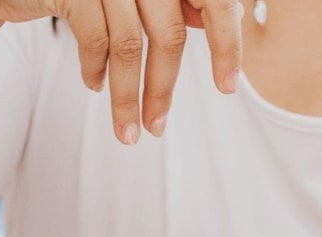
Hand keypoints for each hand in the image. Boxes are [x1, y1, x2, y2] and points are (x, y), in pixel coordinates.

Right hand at [0, 0, 241, 142]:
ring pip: (131, 44)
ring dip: (127, 96)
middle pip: (169, 32)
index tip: (227, 87)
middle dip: (163, 89)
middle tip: (158, 128)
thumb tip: (218, 20)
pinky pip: (97, 38)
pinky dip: (97, 70)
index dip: (226, 43)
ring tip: (127, 132)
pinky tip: (93, 84)